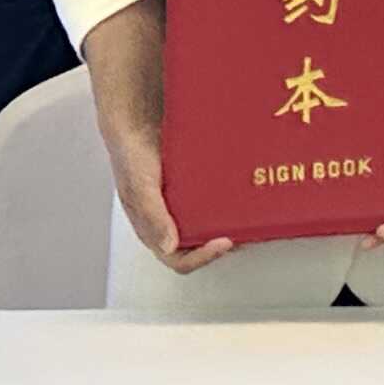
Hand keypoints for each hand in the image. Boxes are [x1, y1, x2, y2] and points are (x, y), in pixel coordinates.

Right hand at [103, 123, 235, 276]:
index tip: (225, 241)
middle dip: (224, 245)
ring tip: (252, 219)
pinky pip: (213, 205)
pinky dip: (228, 205)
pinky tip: (242, 197)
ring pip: (209, 228)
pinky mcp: (193, 191)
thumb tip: (169, 247)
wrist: (138, 124)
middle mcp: (169, 224)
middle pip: (200, 247)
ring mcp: (182, 208)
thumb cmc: (132, 157)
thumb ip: (153, 217)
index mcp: (153, 232)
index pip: (180, 260)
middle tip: (247, 233)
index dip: (203, 257)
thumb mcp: (140, 188)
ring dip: (230, 227)